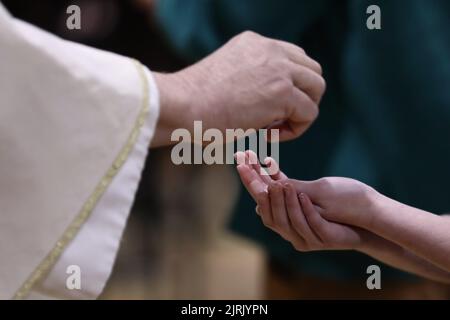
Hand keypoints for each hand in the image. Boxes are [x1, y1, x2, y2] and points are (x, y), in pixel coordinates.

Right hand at [152, 31, 324, 146]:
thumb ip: (250, 79)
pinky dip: (296, 129)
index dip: (289, 86)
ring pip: (317, 88)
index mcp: (254, 43)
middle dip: (301, 97)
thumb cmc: (192, 102)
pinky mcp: (282, 92)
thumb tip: (267, 103)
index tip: (267, 108)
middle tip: (276, 119)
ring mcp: (278, 69)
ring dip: (301, 112)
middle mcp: (270, 49)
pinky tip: (267, 134)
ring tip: (273, 128)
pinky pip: (309, 112)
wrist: (181, 106)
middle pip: (312, 70)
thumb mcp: (226, 78)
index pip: (293, 59)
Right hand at [235, 151, 366, 250]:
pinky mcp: (326, 238)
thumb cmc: (338, 203)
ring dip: (284, 201)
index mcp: (286, 218)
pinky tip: (302, 195)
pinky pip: (312, 224)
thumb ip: (288, 188)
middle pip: (270, 215)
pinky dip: (305, 209)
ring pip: (290, 221)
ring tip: (281, 184)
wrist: (367, 220)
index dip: (251, 183)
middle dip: (261, 193)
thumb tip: (268, 179)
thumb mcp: (310, 192)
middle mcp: (292, 231)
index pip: (263, 200)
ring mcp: (309, 237)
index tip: (241, 162)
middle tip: (254, 172)